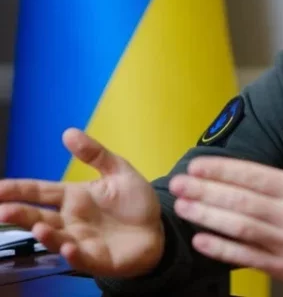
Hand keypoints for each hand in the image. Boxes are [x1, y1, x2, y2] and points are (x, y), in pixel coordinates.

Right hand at [0, 129, 163, 276]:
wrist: (159, 230)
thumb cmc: (135, 202)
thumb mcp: (119, 172)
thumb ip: (96, 154)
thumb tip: (69, 132)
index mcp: (74, 197)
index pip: (40, 192)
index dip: (17, 189)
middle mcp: (71, 220)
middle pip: (39, 216)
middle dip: (19, 214)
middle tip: (2, 210)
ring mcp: (82, 240)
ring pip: (56, 238)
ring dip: (46, 235)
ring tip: (38, 227)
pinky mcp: (98, 259)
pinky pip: (82, 258)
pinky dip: (74, 254)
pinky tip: (68, 247)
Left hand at [169, 114, 282, 288]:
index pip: (255, 177)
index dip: (224, 170)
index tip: (198, 165)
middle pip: (240, 202)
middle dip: (205, 191)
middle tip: (178, 184)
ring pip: (239, 229)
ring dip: (207, 217)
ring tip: (183, 207)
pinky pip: (247, 257)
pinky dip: (222, 249)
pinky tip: (202, 240)